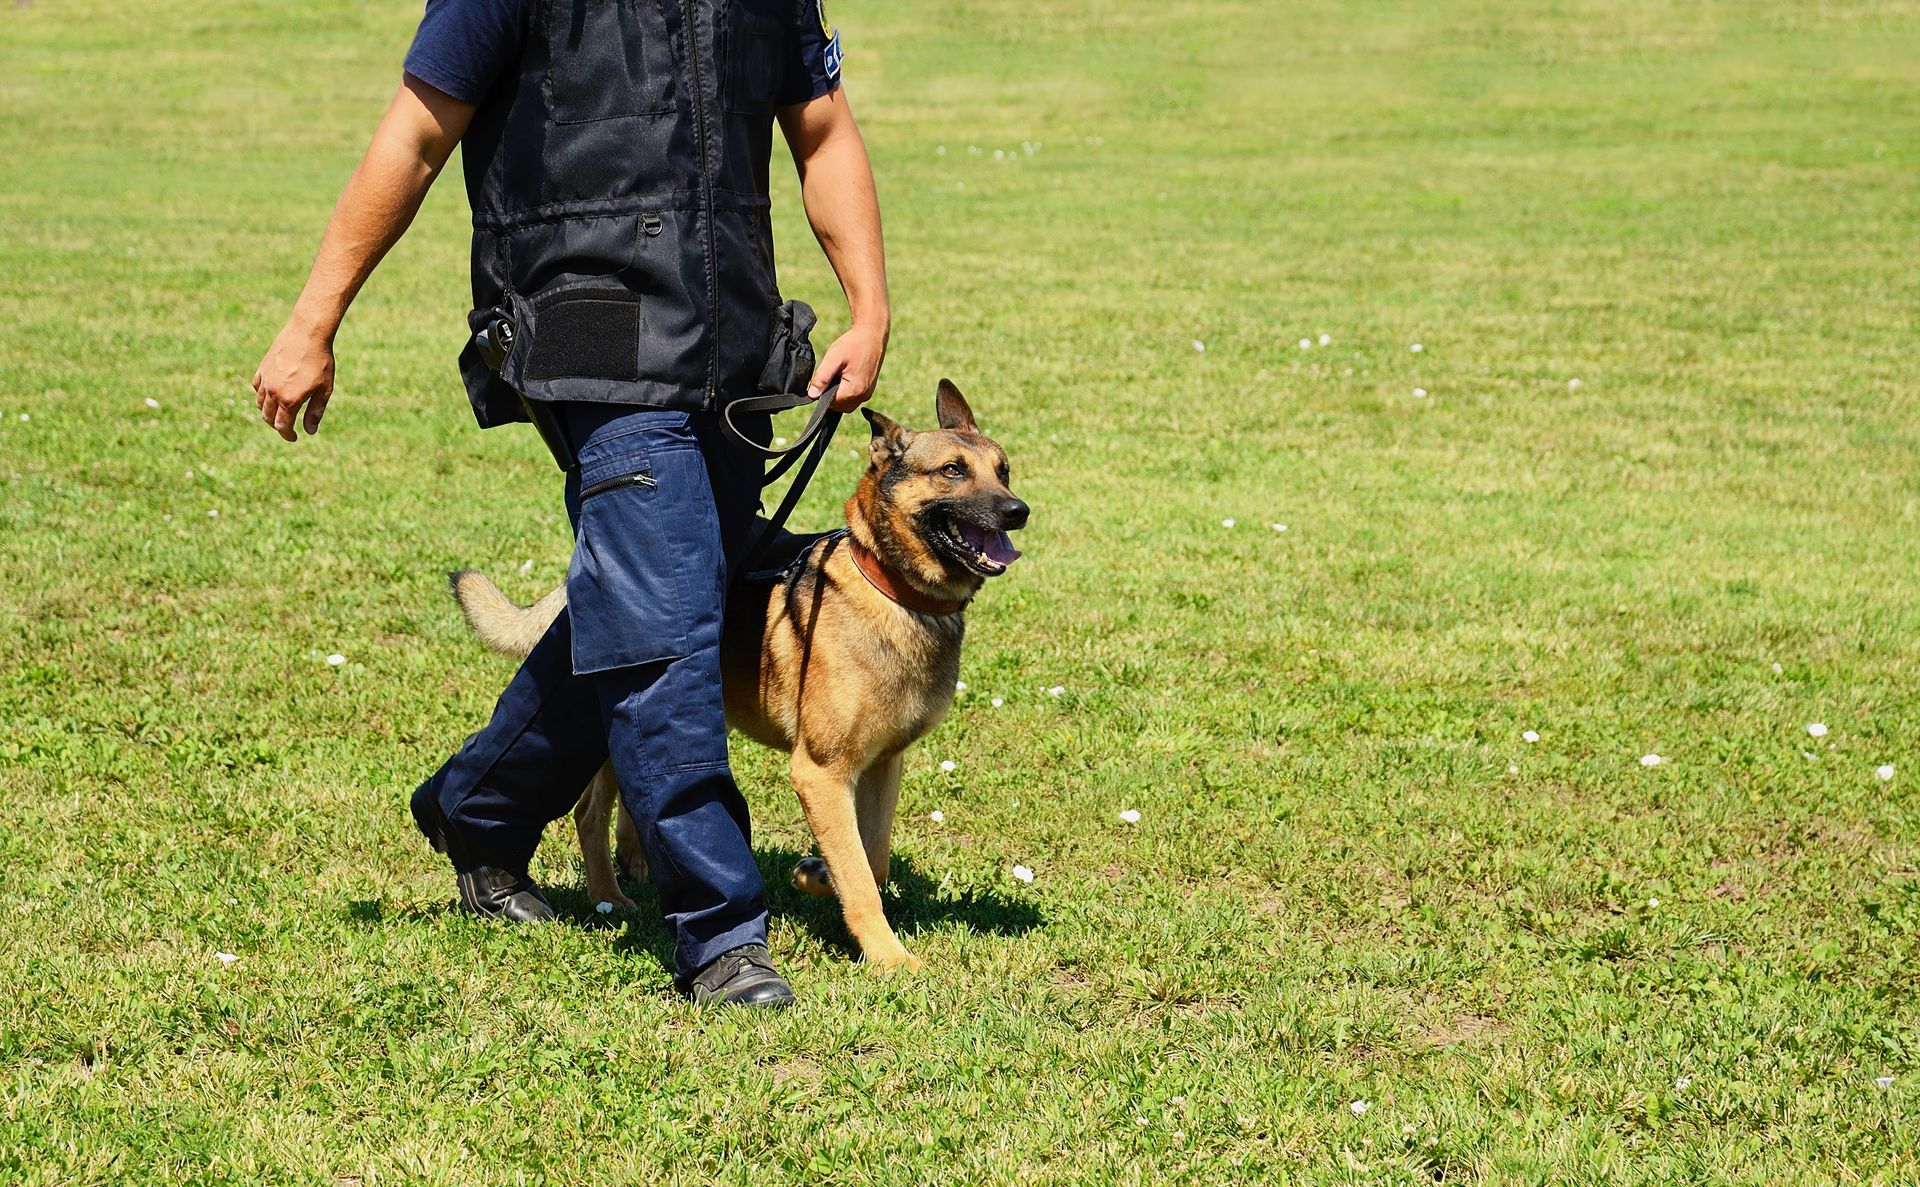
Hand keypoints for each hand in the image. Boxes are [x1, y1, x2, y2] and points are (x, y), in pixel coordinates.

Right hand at [252, 316, 335, 441]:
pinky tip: (271, 395)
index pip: (282, 425)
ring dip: (268, 412)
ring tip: (278, 413)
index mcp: (289, 400)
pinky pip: (257, 387)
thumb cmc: (320, 362)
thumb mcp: (324, 390)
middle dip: (277, 425)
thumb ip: (315, 412)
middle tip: (286, 427)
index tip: (293, 437)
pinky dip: (262, 395)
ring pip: (260, 403)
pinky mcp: (262, 368)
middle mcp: (273, 391)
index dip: (287, 435)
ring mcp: (265, 379)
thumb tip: (309, 431)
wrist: (308, 333)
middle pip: (268, 417)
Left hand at [808, 322, 887, 412]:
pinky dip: (846, 390)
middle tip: (833, 372)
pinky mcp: (869, 390)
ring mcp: (867, 394)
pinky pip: (853, 398)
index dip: (823, 391)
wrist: (872, 335)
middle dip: (831, 393)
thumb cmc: (853, 344)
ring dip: (838, 393)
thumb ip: (821, 377)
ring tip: (840, 373)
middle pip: (838, 406)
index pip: (830, 403)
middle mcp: (863, 396)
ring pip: (845, 403)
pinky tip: (846, 375)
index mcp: (854, 390)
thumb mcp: (833, 357)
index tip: (826, 374)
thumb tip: (812, 395)